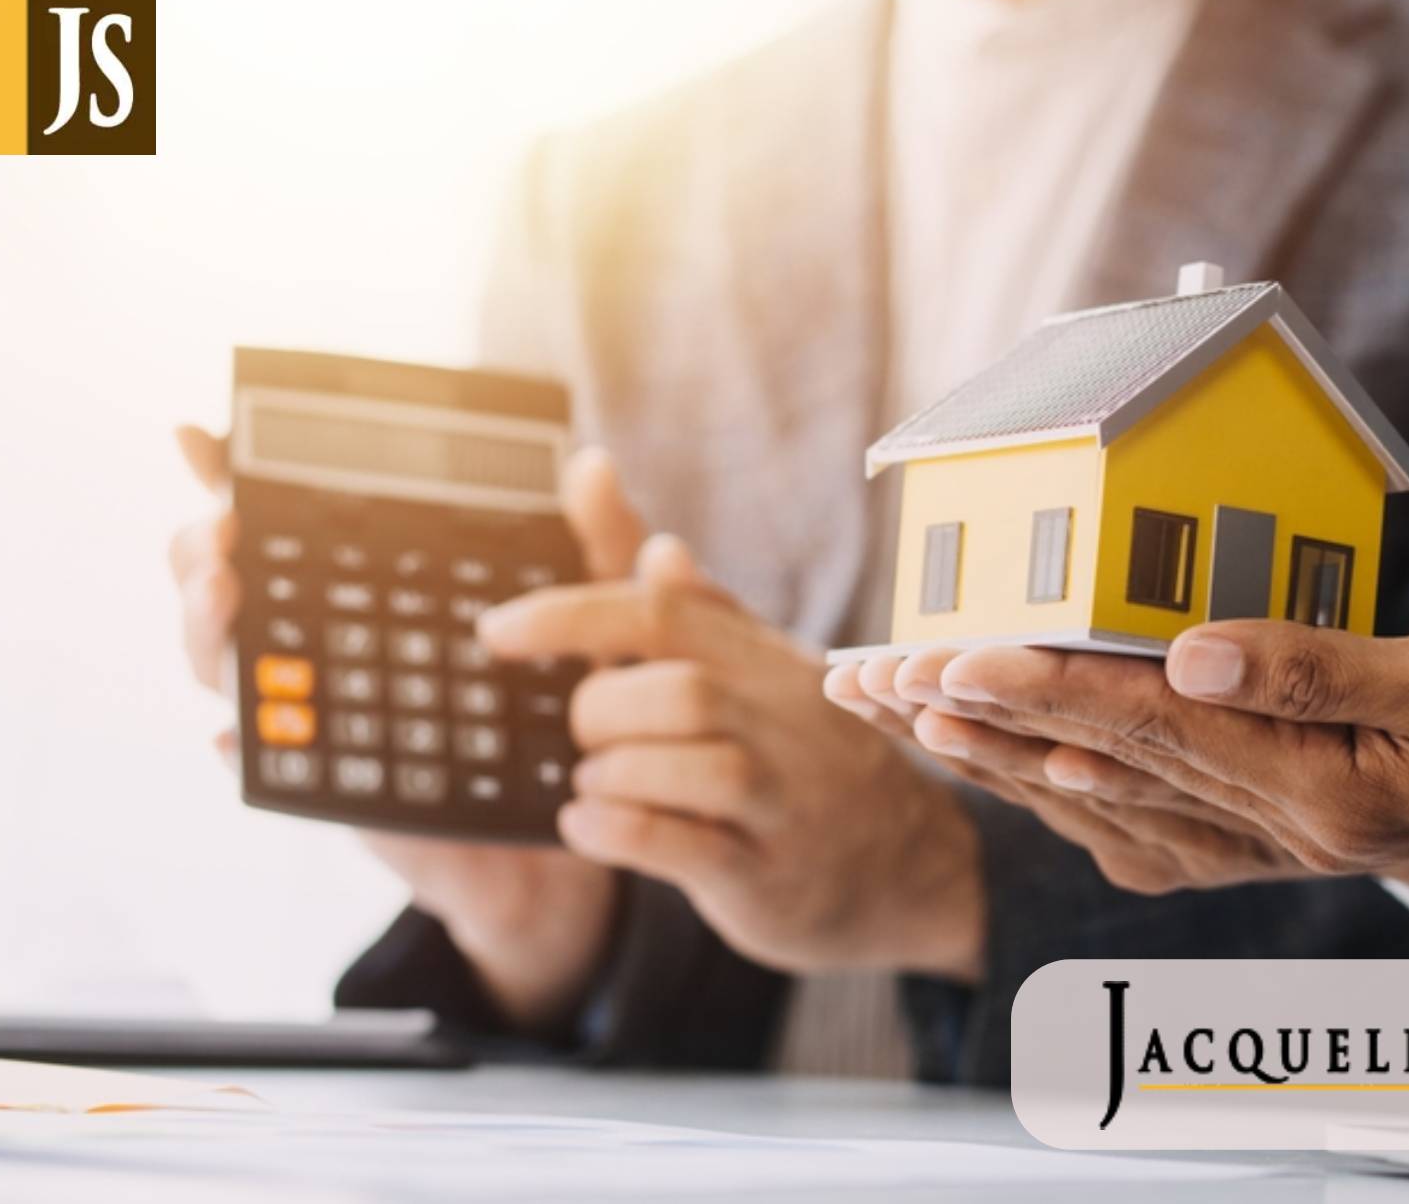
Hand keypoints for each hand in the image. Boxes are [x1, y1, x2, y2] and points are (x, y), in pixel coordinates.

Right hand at [168, 430, 631, 1029]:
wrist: (586, 818)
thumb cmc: (579, 702)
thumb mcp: (604, 614)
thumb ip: (600, 540)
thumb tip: (592, 464)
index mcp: (378, 584)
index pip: (288, 517)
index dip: (231, 475)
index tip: (197, 437)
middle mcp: (333, 641)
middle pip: (229, 585)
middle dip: (201, 550)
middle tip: (222, 533)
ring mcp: (327, 711)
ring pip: (228, 668)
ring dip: (206, 632)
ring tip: (224, 595)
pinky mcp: (340, 784)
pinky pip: (270, 769)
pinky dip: (239, 747)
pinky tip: (227, 734)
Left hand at [477, 533, 984, 981]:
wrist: (912, 867)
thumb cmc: (811, 760)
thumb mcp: (764, 674)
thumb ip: (694, 607)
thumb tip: (643, 532)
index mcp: (767, 660)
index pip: (662, 612)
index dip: (569, 616)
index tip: (495, 631)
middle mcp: (783, 721)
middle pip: (672, 690)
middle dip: (598, 712)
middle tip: (587, 737)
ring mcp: (781, 800)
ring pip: (682, 765)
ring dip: (609, 774)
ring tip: (596, 783)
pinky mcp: (766, 876)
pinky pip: (681, 846)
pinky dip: (615, 831)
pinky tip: (589, 827)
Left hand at [908, 584, 1408, 876]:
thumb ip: (1321, 668)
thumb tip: (1192, 655)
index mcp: (1323, 792)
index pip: (1148, 729)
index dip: (1042, 687)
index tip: (945, 657)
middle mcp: (1289, 828)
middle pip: (1103, 769)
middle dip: (981, 724)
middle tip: (874, 683)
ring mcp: (1291, 832)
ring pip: (1118, 796)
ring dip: (1011, 757)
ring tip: (915, 718)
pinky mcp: (1303, 814)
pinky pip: (1168, 816)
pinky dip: (1089, 791)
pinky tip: (1041, 773)